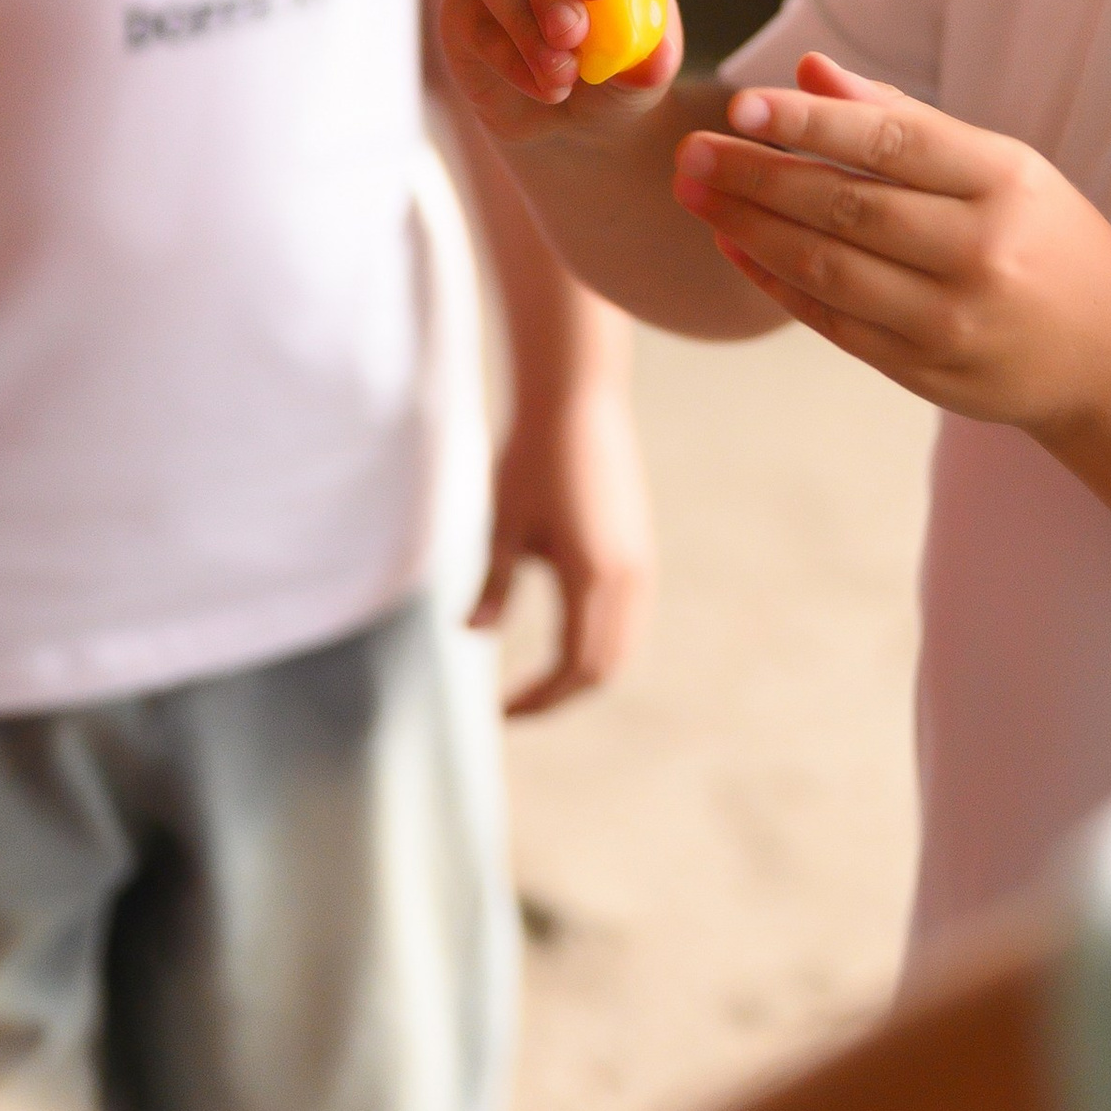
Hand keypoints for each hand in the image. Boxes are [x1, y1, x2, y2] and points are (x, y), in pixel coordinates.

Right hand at [443, 0, 684, 149]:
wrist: (569, 113)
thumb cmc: (619, 71)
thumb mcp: (646, 74)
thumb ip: (652, 64)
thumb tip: (655, 63)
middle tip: (570, 35)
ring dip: (523, 19)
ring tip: (560, 75)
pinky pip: (471, 9)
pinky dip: (507, 54)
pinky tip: (541, 85)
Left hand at [471, 385, 655, 715]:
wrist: (576, 399)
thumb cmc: (531, 458)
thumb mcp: (502, 524)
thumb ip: (492, 585)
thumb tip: (470, 635)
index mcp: (593, 577)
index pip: (573, 669)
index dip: (538, 699)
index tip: (499, 712)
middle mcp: (628, 577)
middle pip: (605, 667)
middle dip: (561, 695)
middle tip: (515, 705)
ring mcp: (640, 563)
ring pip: (623, 644)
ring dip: (584, 672)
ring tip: (539, 681)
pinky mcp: (639, 547)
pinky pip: (629, 617)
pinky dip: (600, 642)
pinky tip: (565, 636)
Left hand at [671, 55, 1110, 433]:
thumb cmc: (1045, 238)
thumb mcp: (999, 165)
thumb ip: (902, 118)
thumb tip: (807, 71)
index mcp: (1005, 181)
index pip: (891, 141)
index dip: (810, 121)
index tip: (740, 102)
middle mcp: (980, 251)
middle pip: (846, 205)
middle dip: (756, 175)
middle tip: (691, 150)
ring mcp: (951, 319)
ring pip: (828, 266)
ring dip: (749, 228)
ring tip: (695, 193)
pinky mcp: (924, 371)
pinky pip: (831, 320)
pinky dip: (773, 281)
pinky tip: (733, 245)